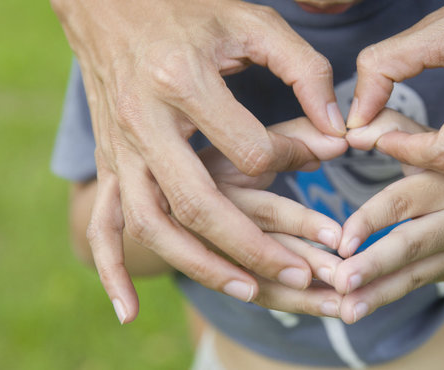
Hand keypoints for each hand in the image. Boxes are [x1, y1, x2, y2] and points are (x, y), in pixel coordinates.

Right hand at [49, 0, 350, 318]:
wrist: (109, 4)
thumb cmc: (188, 10)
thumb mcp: (252, 25)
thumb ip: (305, 71)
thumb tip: (339, 131)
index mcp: (182, 82)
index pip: (251, 149)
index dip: (295, 160)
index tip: (322, 156)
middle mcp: (144, 123)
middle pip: (199, 205)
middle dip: (254, 249)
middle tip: (303, 277)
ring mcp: (119, 149)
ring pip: (155, 226)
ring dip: (201, 266)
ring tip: (248, 291)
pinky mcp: (107, 162)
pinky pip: (104, 225)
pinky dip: (111, 273)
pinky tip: (127, 312)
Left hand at [332, 110, 443, 322]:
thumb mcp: (436, 138)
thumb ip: (392, 129)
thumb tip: (352, 131)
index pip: (405, 201)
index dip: (372, 220)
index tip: (342, 241)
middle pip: (412, 245)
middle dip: (375, 266)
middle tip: (341, 282)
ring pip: (415, 275)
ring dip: (378, 295)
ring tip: (346, 311)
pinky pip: (418, 286)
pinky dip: (387, 299)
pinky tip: (359, 310)